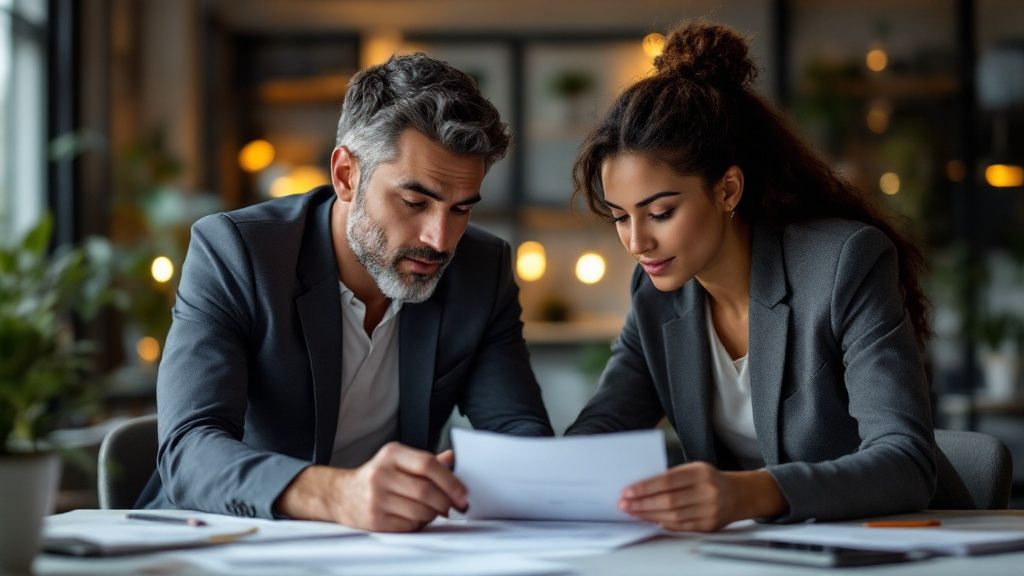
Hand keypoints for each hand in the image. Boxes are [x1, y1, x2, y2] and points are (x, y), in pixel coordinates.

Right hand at [275, 442, 467, 531]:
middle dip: (446, 502)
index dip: (450, 480)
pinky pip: (409, 525)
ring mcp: (376, 498)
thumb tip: (454, 458)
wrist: (341, 494)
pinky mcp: (375, 519)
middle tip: (454, 506)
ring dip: (434, 514)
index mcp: (392, 453)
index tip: (463, 493)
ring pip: (420, 510)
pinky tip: (416, 517)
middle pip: (426, 491)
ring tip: (433, 510)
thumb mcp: (399, 461)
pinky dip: (420, 523)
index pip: (427, 464)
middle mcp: (382, 473)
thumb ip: (427, 461)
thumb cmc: (378, 476)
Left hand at [618, 462, 786, 531]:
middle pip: (668, 501)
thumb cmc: (710, 479)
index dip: (645, 488)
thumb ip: (671, 476)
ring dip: (649, 515)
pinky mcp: (709, 525)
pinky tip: (651, 520)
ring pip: (673, 516)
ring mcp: (709, 511)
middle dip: (642, 504)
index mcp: (700, 473)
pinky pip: (682, 527)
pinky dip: (664, 523)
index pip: (667, 481)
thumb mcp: (694, 468)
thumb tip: (642, 486)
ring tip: (633, 512)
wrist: (738, 494)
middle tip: (625, 504)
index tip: (628, 491)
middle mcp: (706, 492)